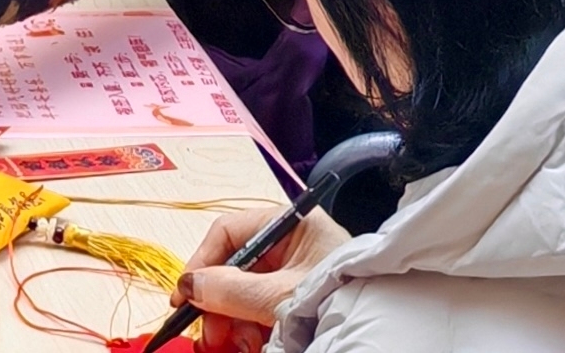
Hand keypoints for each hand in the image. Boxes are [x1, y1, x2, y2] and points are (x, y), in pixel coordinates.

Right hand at [179, 203, 351, 352]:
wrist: (379, 334)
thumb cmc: (334, 301)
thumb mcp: (278, 296)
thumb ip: (229, 290)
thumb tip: (188, 287)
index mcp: (292, 224)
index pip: (230, 232)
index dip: (203, 261)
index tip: (185, 293)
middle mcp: (292, 243)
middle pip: (235, 266)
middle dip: (217, 300)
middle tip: (209, 331)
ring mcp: (296, 272)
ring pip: (245, 291)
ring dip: (231, 318)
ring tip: (232, 342)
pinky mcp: (300, 298)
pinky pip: (261, 306)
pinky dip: (249, 325)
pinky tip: (249, 343)